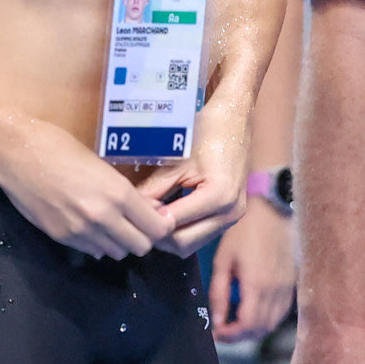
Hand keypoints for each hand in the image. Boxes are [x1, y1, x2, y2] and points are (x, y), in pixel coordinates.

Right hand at [0, 116, 172, 257]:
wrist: (17, 153)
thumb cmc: (60, 148)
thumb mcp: (102, 166)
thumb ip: (127, 194)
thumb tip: (151, 211)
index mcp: (118, 194)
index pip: (157, 229)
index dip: (160, 225)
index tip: (156, 219)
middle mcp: (103, 217)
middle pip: (140, 247)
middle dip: (142, 236)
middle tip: (135, 223)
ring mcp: (80, 231)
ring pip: (116, 253)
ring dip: (118, 241)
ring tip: (111, 223)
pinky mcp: (61, 238)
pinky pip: (92, 251)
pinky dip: (97, 243)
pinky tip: (89, 225)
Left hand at [139, 95, 250, 256]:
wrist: (234, 119)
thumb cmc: (206, 132)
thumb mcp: (176, 161)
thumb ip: (153, 189)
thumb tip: (130, 210)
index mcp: (218, 196)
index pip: (173, 227)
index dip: (149, 222)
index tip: (132, 211)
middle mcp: (230, 212)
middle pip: (182, 244)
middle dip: (157, 235)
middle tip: (138, 217)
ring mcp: (234, 216)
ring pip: (192, 245)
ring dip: (170, 236)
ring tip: (152, 216)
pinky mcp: (231, 215)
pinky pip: (201, 235)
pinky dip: (182, 231)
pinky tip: (167, 214)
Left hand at [209, 202, 295, 339]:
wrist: (274, 208)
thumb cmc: (244, 230)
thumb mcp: (223, 259)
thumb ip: (219, 293)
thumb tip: (216, 321)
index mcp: (257, 285)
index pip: (246, 326)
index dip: (229, 335)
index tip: (216, 332)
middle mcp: (276, 290)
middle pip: (259, 329)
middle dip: (239, 336)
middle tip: (223, 330)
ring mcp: (287, 287)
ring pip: (272, 324)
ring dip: (253, 330)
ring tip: (236, 322)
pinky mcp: (292, 282)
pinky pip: (281, 312)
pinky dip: (267, 319)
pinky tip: (254, 311)